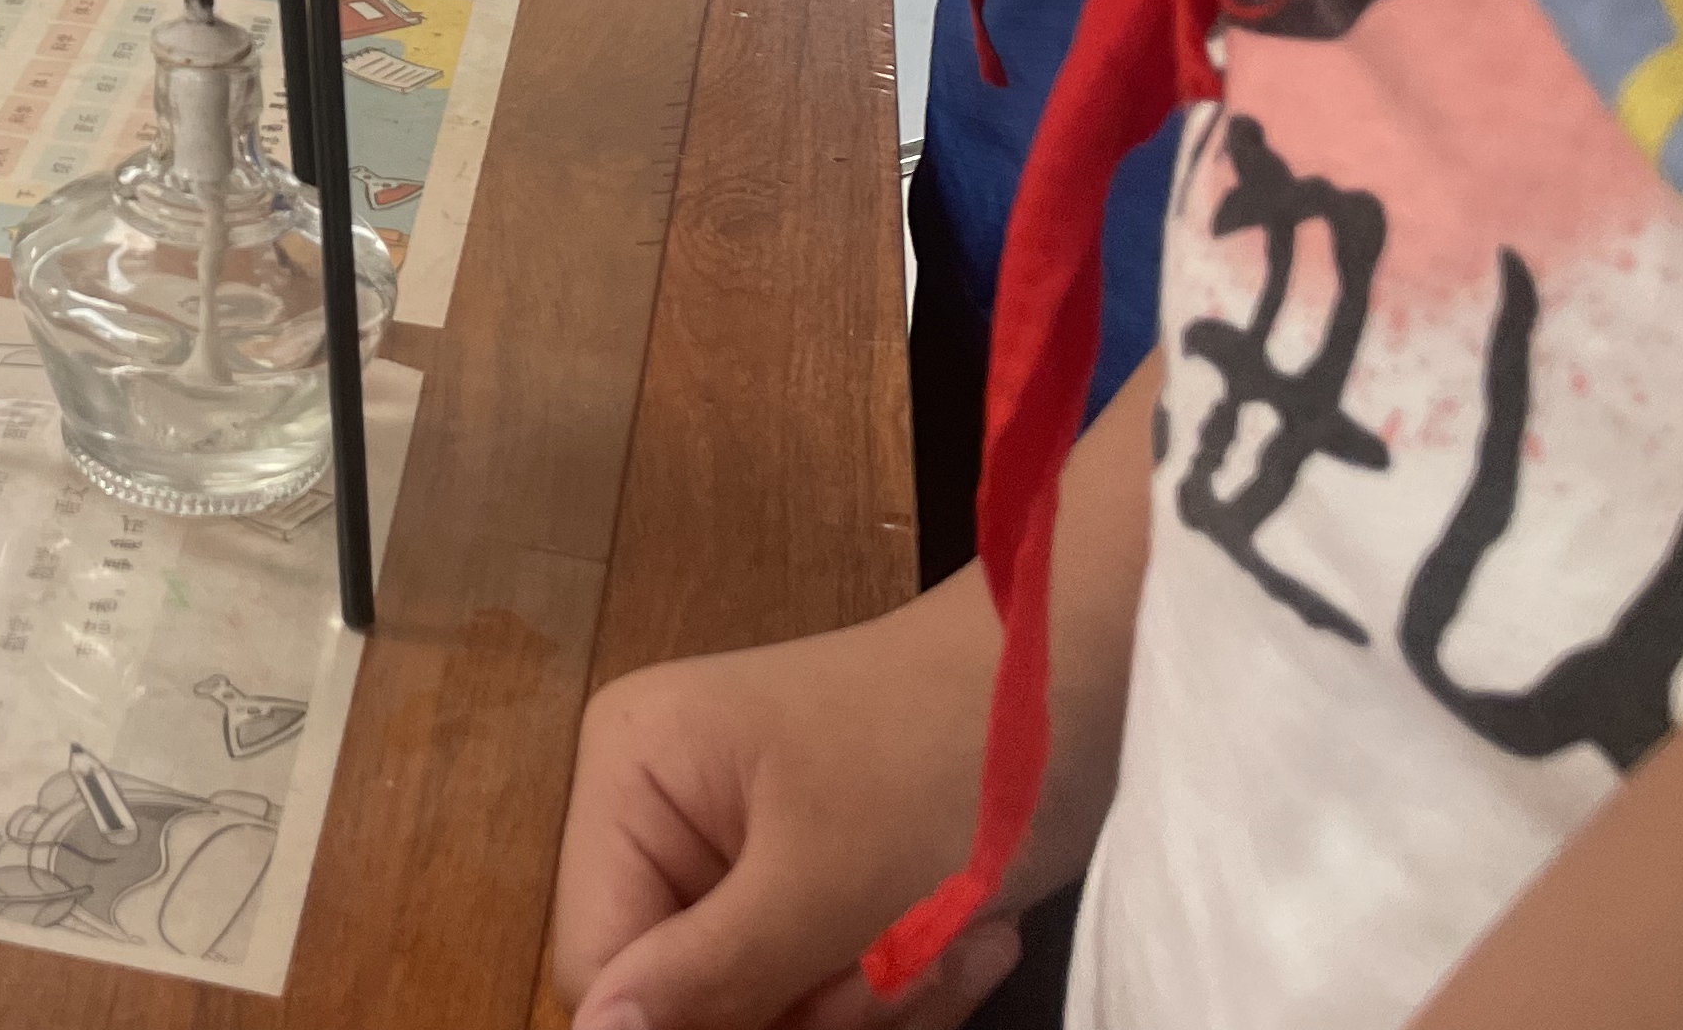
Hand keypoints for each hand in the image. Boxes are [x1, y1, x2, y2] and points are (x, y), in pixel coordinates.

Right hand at [554, 620, 1015, 1029]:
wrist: (1082, 686)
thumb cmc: (943, 758)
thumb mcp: (822, 882)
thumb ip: (701, 974)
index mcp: (632, 777)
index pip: (600, 965)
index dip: (692, 1023)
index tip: (801, 1009)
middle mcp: (665, 811)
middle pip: (688, 1000)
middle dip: (813, 1011)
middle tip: (907, 968)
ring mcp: (741, 850)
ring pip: (769, 1012)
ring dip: (877, 1007)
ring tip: (959, 941)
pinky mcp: (813, 884)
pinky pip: (825, 992)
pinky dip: (904, 991)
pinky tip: (971, 937)